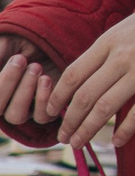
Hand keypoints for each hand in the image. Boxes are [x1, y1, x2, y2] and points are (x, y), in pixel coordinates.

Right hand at [0, 35, 52, 125]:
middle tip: (19, 59)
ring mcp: (20, 110)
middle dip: (6, 83)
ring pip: (15, 116)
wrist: (55, 40)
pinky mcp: (44, 111)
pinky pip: (41, 117)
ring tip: (35, 67)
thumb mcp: (5, 45)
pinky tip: (46, 79)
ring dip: (25, 90)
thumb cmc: (25, 42)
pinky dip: (43, 98)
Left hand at [43, 12, 134, 146]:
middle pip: (85, 96)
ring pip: (105, 107)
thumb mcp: (123, 31)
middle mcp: (123, 56)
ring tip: (77, 143)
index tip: (50, 112)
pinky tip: (116, 141)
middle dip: (70, 120)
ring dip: (87, 129)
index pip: (73, 75)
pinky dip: (125, 129)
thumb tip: (75, 84)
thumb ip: (103, 54)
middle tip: (62, 137)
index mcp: (109, 42)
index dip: (58, 97)